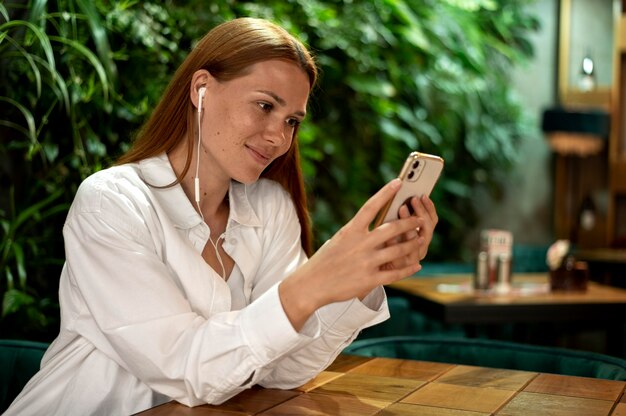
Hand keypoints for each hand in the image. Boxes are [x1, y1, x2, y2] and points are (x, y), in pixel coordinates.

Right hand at [279, 179, 424, 329]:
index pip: (371, 206)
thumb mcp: (339, 240)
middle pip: (392, 228)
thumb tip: (377, 226)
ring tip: (421, 239)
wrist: (311, 284)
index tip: (398, 182)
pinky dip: (408, 269)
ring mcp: (366, 262)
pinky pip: (395, 273)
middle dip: (410, 223)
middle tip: (420, 219)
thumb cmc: (325, 260)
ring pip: (398, 250)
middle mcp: (360, 244)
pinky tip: (416, 265)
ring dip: (413, 244)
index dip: (386, 192)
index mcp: (350, 230)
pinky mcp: (369, 279)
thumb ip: (357, 233)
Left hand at [381, 194, 437, 270]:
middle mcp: (421, 247)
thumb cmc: (379, 243)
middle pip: (428, 229)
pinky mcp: (401, 269)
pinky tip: (390, 232)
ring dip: (410, 224)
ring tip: (401, 209)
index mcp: (421, 235)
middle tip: (412, 199)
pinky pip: (403, 255)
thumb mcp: (389, 227)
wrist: (368, 269)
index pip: (432, 220)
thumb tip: (397, 190)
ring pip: (419, 242)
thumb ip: (397, 214)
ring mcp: (413, 259)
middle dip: (421, 212)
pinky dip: (397, 242)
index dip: (429, 207)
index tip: (422, 195)